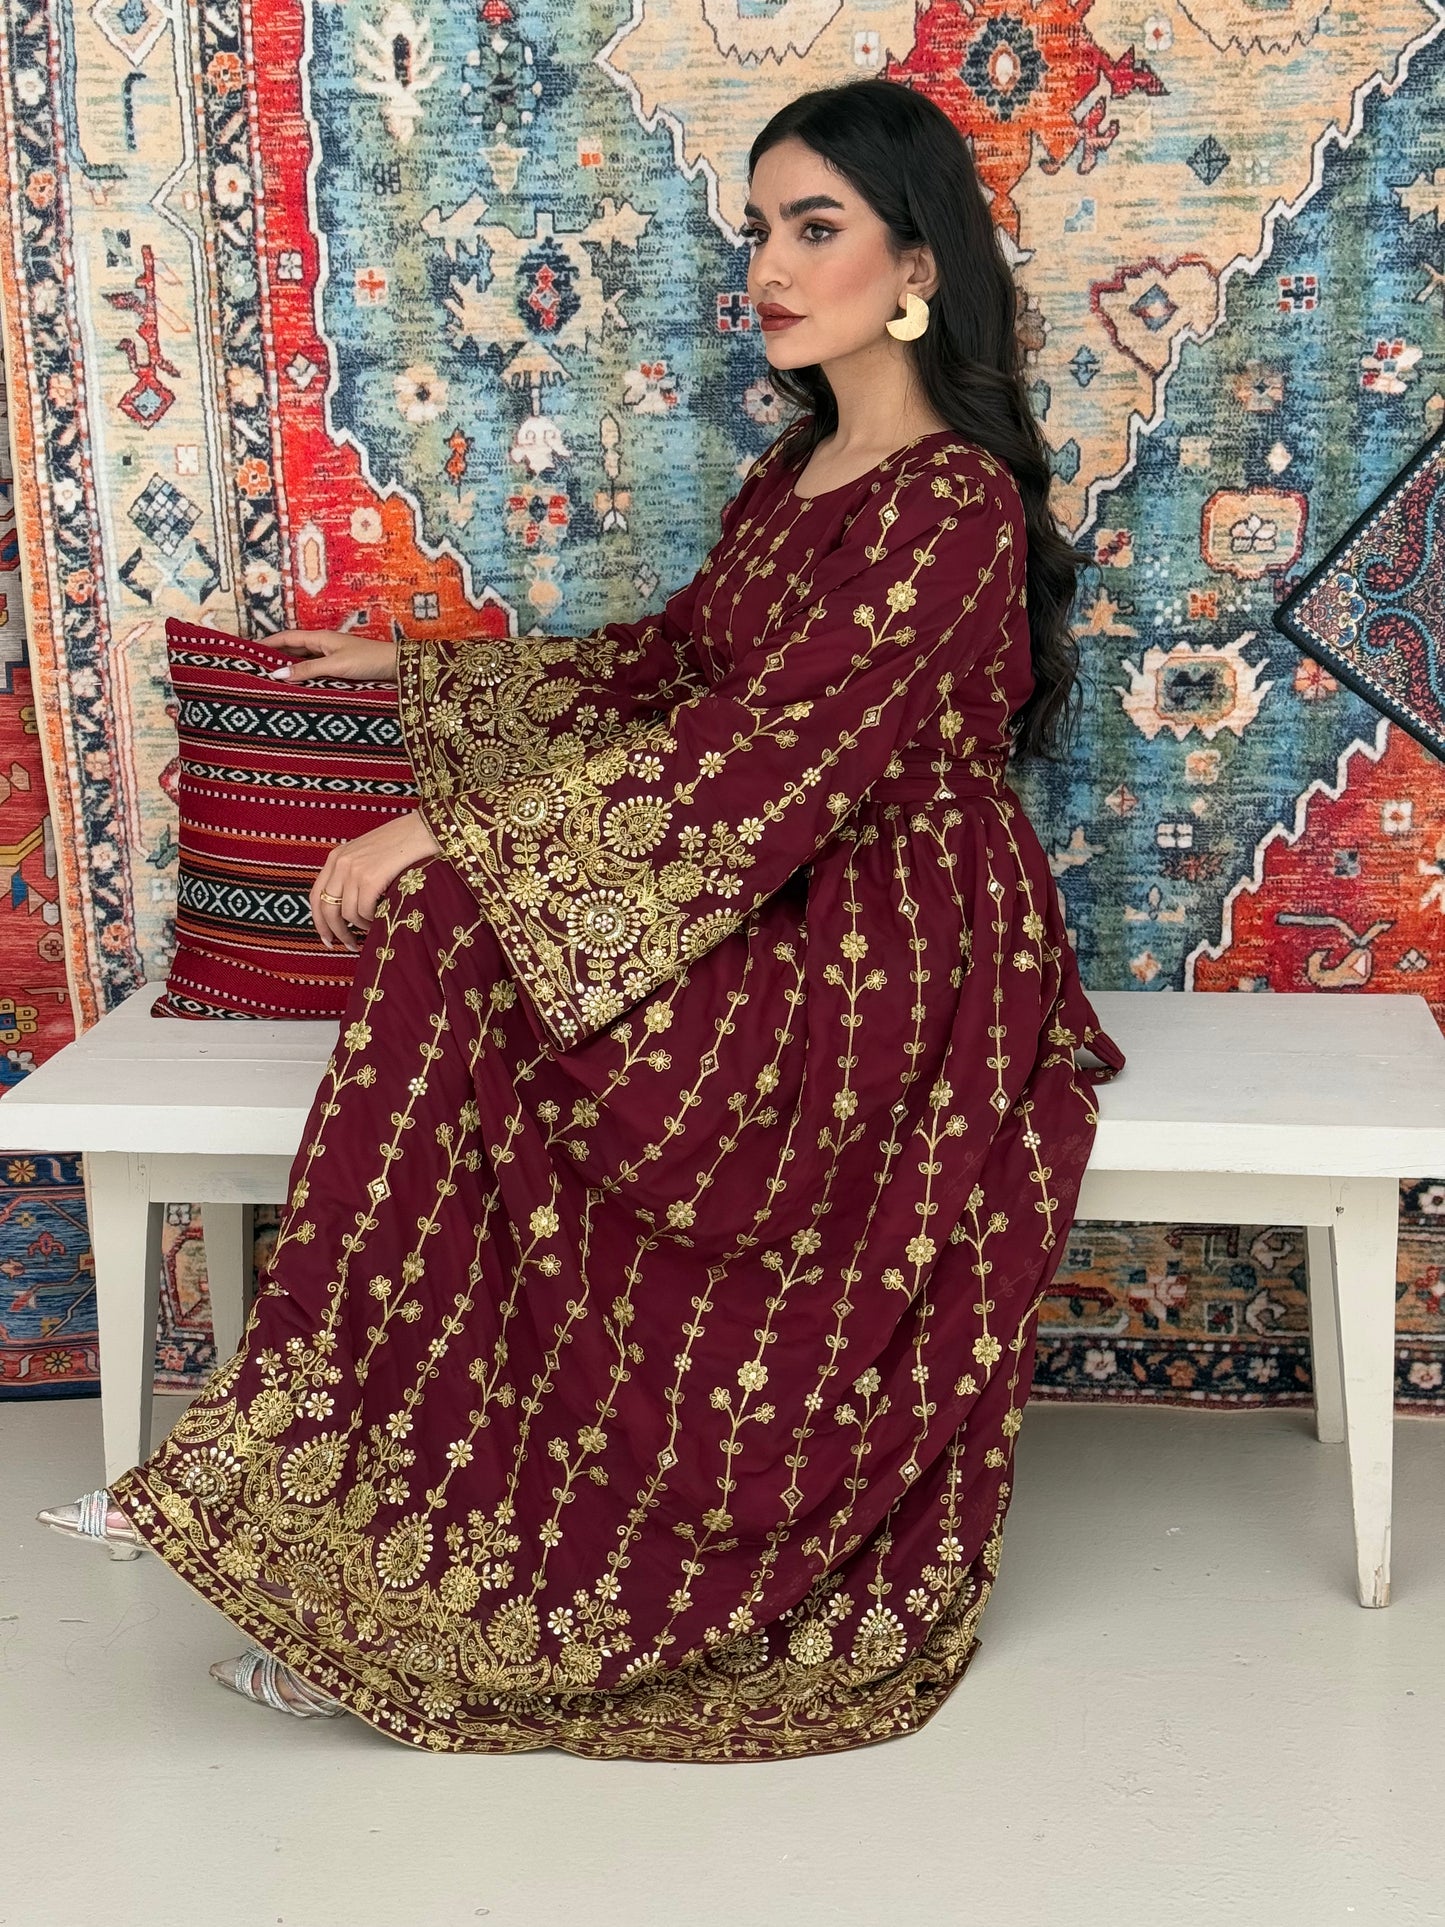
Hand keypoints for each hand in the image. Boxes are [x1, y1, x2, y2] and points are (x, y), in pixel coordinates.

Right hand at [267, 628, 399, 683]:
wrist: (396, 667)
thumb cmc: (368, 660)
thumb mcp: (334, 665)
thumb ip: (306, 670)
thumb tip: (277, 674)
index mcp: (320, 638)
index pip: (286, 638)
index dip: (267, 642)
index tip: (248, 649)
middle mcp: (323, 645)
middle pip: (293, 650)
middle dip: (274, 657)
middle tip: (255, 668)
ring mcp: (332, 657)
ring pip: (303, 662)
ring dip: (289, 669)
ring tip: (270, 680)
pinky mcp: (340, 669)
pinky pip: (315, 671)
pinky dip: (304, 677)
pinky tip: (297, 687)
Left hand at [311, 811, 441, 951]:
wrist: (424, 829)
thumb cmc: (402, 842)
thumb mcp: (368, 854)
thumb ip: (353, 874)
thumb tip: (348, 908)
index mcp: (336, 857)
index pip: (316, 895)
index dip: (319, 921)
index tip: (326, 938)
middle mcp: (340, 863)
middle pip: (327, 908)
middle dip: (336, 932)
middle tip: (348, 944)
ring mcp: (354, 870)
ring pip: (347, 913)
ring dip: (360, 926)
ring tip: (374, 927)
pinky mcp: (370, 878)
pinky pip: (365, 911)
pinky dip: (372, 920)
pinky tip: (382, 916)